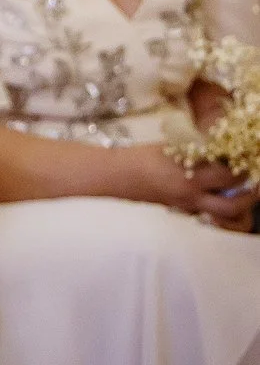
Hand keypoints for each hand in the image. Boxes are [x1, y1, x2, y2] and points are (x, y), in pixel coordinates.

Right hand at [112, 144, 254, 229]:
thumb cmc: (144, 157)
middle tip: (257, 182)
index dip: (245, 168)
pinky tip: (224, 197)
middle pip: (235, 204)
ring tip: (247, 193)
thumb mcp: (173, 149)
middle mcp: (193, 195)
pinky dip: (224, 210)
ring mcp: (190, 207)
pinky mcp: (186, 212)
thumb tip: (225, 152)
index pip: (229, 175)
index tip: (251, 159)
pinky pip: (214, 215)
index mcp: (190, 174)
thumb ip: (199, 152)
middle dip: (252, 194)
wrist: (119, 177)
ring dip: (242, 206)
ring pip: (227, 216)